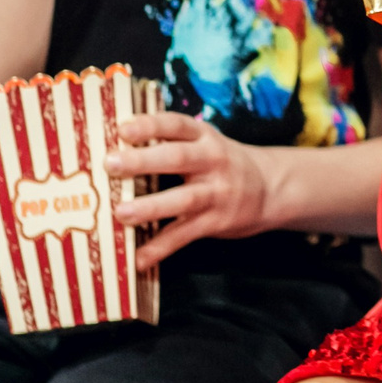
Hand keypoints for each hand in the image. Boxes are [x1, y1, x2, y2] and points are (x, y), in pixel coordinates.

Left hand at [109, 111, 269, 267]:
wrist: (270, 189)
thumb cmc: (222, 163)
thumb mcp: (205, 143)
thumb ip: (171, 142)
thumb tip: (117, 145)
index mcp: (204, 137)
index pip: (176, 125)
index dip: (150, 125)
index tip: (123, 129)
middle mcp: (212, 162)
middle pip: (177, 159)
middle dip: (143, 161)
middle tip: (111, 164)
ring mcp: (216, 193)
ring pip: (182, 199)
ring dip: (150, 207)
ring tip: (121, 213)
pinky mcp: (216, 222)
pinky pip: (185, 235)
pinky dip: (160, 248)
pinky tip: (139, 257)